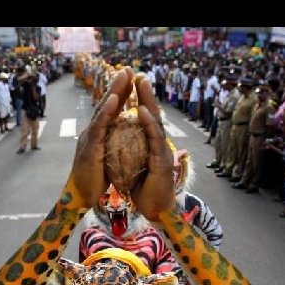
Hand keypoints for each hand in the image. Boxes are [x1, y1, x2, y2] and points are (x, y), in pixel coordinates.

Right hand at [69, 67, 134, 208]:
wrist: (82, 198)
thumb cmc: (96, 182)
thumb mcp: (108, 158)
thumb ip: (112, 145)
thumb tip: (121, 137)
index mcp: (98, 135)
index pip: (111, 111)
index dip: (120, 94)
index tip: (131, 78)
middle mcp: (92, 132)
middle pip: (105, 105)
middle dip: (117, 86)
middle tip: (127, 68)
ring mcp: (89, 138)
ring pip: (102, 111)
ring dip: (113, 92)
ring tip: (123, 76)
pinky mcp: (89, 148)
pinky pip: (99, 127)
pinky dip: (106, 112)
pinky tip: (114, 100)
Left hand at [129, 74, 174, 220]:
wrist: (156, 210)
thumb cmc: (145, 190)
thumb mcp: (135, 165)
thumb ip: (132, 152)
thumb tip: (123, 142)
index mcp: (150, 145)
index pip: (144, 119)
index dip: (139, 102)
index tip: (131, 83)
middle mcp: (158, 145)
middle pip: (152, 115)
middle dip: (146, 94)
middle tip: (139, 74)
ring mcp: (162, 152)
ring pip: (156, 122)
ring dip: (149, 101)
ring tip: (142, 83)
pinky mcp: (161, 162)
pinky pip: (154, 140)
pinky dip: (149, 124)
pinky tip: (144, 112)